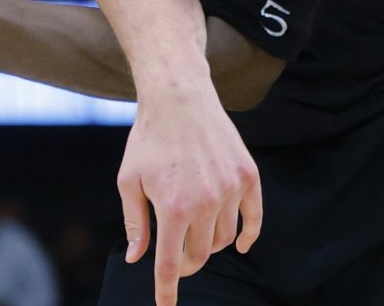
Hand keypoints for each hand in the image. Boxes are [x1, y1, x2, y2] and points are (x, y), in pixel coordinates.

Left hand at [119, 90, 261, 305]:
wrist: (178, 98)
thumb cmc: (147, 140)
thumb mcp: (129, 181)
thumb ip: (135, 223)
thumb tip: (137, 259)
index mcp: (172, 207)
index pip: (170, 262)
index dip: (167, 289)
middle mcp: (205, 202)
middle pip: (200, 255)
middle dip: (186, 264)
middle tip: (175, 259)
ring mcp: (230, 190)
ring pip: (224, 238)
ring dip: (209, 245)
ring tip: (193, 235)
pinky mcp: (248, 177)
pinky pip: (254, 218)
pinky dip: (248, 236)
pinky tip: (240, 245)